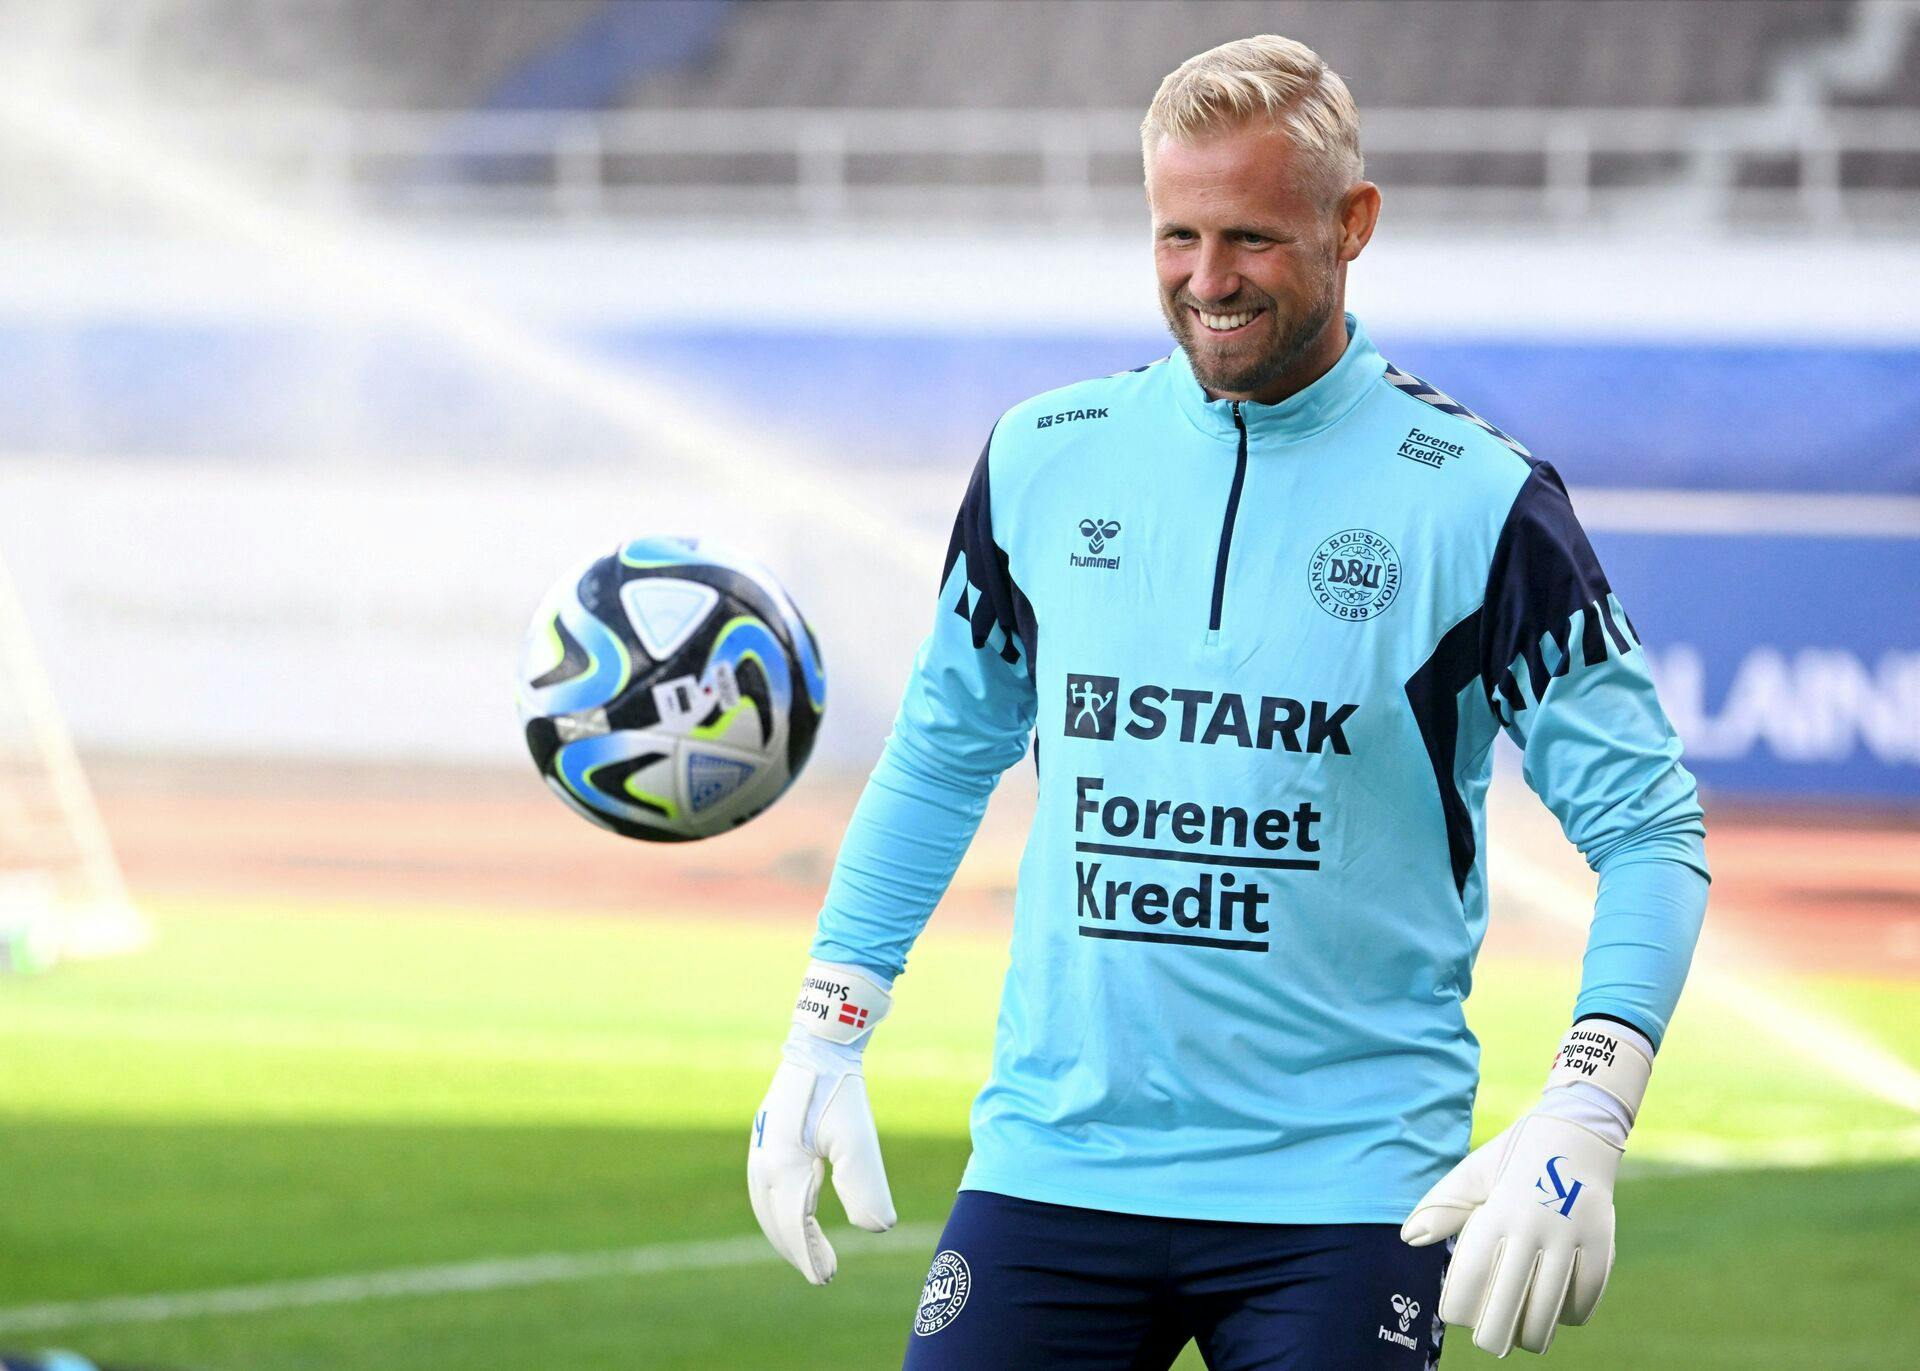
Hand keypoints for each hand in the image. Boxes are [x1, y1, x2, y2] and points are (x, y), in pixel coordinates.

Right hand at [747, 962, 896, 1283]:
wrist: (819, 1045)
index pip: (794, 1224)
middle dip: (798, 1249)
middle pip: (775, 1220)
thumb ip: (866, 1186)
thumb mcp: (858, 1139)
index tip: (828, 1277)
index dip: (810, 1254)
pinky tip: (798, 1212)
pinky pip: (766, 1188)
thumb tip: (877, 1229)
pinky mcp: (765, 1139)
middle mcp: (761, 1161)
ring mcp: (759, 1149)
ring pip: (766, 1206)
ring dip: (786, 1232)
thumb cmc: (840, 1090)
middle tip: (825, 1273)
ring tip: (809, 1251)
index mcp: (779, 1165)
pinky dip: (779, 1210)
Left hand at [1402, 1019, 1651, 1356]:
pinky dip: (1572, 1314)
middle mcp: (1533, 1225)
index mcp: (1497, 1210)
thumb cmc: (1512, 1158)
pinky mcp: (1602, 1242)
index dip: (1460, 1306)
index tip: (1454, 1317)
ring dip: (1534, 1333)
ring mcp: (1570, 1236)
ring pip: (1550, 1307)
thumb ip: (1442, 1208)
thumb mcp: (1473, 1174)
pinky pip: (1586, 1294)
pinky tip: (1558, 1316)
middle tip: (1487, 1343)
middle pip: (1509, 1302)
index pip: (1472, 1275)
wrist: (1577, 1133)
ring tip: (1523, 1339)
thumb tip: (1408, 1238)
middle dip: (1494, 1334)